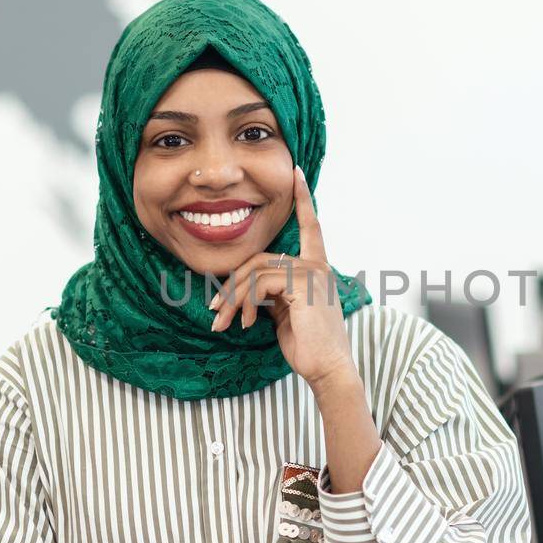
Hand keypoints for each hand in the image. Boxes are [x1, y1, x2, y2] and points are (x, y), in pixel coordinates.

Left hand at [209, 165, 354, 387]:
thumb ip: (273, 292)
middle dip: (232, 284)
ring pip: (255, 271)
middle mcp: (317, 264)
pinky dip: (245, 303)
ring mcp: (311, 272)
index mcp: (317, 267)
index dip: (302, 199)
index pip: (311, 226)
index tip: (296, 173)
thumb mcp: (287, 313)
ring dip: (232, 298)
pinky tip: (246, 323)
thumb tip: (249, 287)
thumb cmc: (308, 346)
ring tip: (223, 322)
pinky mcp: (303, 284)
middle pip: (260, 258)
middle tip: (215, 309)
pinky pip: (260, 283)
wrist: (328, 369)